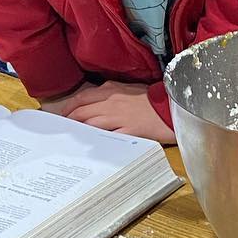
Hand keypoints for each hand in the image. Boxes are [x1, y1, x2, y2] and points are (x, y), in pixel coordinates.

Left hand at [44, 81, 176, 143]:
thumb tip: (95, 102)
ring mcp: (119, 117)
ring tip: (73, 140)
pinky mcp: (128, 131)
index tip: (64, 115)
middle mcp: (111, 103)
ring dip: (80, 132)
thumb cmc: (154, 98)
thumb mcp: (130, 89)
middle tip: (64, 130)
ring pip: (90, 125)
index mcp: (110, 90)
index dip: (69, 108)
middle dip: (70, 121)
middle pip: (81, 112)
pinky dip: (97, 143)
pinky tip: (92, 148)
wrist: (173, 106)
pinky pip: (108, 138)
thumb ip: (111, 94)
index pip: (82, 98)